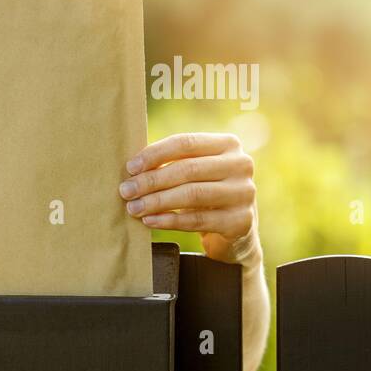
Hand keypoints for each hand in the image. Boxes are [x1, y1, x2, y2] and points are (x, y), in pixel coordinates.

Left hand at [119, 132, 261, 268]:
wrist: (235, 228)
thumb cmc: (205, 192)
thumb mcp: (195, 171)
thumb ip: (172, 163)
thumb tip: (131, 167)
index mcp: (228, 144)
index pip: (186, 143)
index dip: (155, 154)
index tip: (130, 167)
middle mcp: (241, 165)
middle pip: (188, 169)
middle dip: (152, 180)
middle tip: (126, 191)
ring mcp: (244, 193)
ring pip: (193, 194)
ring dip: (157, 201)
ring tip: (133, 208)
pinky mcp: (240, 220)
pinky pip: (198, 220)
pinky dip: (169, 220)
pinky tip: (150, 221)